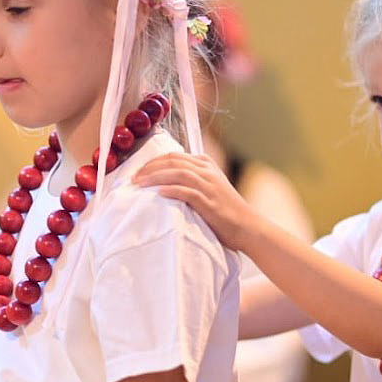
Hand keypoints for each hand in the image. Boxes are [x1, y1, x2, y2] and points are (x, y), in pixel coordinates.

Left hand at [134, 152, 254, 252]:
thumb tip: (163, 180)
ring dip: (155, 176)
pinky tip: (159, 193)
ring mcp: (209, 186)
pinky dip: (172, 190)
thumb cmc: (224, 209)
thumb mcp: (209, 186)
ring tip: (139, 184)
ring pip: (178, 173)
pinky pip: (187, 192)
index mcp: (205, 164)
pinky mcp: (209, 202)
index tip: (138, 171)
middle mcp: (207, 171)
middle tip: (133, 178)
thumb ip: (191, 179)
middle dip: (150, 168)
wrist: (247, 226)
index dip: (152, 162)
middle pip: (173, 161)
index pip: (173, 156)